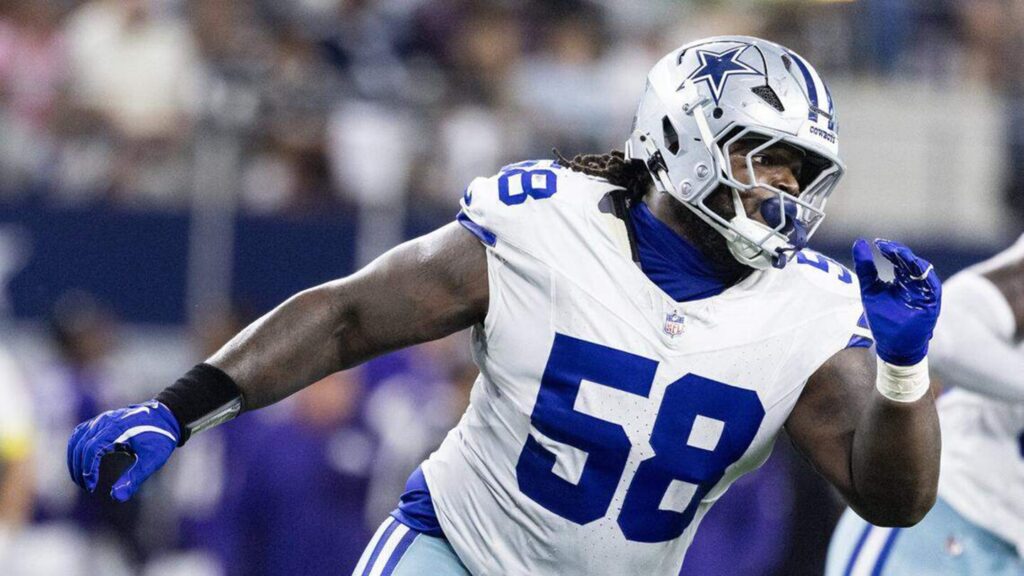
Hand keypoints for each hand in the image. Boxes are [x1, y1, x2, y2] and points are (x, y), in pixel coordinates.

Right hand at [67, 400, 179, 501]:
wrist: (167, 417)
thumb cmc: (160, 438)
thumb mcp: (152, 460)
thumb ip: (135, 477)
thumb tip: (116, 497)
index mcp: (117, 428)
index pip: (92, 449)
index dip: (88, 470)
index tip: (91, 487)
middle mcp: (105, 421)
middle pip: (81, 445)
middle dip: (80, 469)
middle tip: (87, 487)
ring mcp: (102, 419)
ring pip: (77, 439)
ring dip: (75, 460)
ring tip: (83, 480)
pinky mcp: (101, 421)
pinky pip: (80, 434)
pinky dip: (77, 449)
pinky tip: (81, 464)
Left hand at [852, 239, 940, 365]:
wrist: (894, 346)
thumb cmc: (883, 320)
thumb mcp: (870, 290)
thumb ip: (865, 268)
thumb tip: (859, 242)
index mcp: (902, 280)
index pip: (899, 259)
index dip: (890, 249)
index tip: (877, 243)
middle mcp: (915, 284)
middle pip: (910, 261)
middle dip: (898, 252)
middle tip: (885, 246)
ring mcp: (924, 293)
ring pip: (922, 270)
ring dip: (910, 260)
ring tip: (896, 253)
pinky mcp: (932, 303)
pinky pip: (932, 285)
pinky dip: (924, 275)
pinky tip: (913, 265)